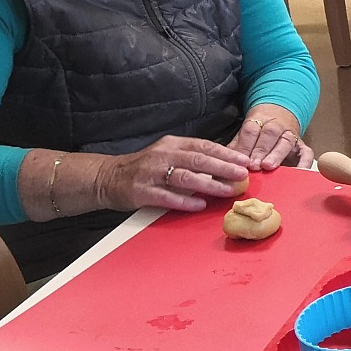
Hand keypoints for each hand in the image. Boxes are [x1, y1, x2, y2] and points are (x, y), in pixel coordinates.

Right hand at [99, 136, 251, 212]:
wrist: (106, 177)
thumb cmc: (145, 167)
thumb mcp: (168, 155)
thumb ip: (192, 159)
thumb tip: (225, 167)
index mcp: (172, 144)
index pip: (204, 146)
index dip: (226, 153)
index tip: (245, 161)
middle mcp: (162, 155)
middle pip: (198, 160)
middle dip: (223, 167)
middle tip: (243, 175)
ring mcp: (151, 173)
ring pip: (185, 177)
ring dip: (209, 185)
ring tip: (228, 191)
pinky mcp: (141, 191)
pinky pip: (167, 197)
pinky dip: (185, 201)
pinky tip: (200, 205)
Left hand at [231, 105, 308, 169]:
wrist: (280, 115)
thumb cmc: (258, 132)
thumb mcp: (245, 134)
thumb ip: (236, 147)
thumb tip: (222, 162)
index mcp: (260, 120)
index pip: (251, 130)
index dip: (246, 144)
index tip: (240, 159)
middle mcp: (277, 126)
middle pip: (269, 135)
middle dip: (260, 150)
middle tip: (253, 165)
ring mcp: (291, 136)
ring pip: (285, 142)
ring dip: (276, 155)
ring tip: (268, 167)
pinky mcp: (302, 146)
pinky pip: (306, 153)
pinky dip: (304, 163)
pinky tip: (298, 172)